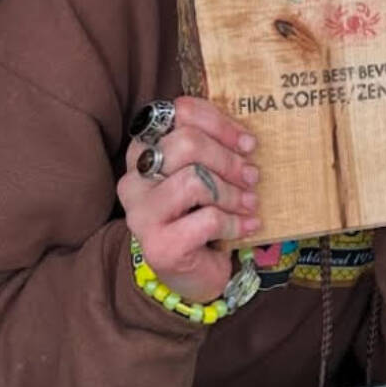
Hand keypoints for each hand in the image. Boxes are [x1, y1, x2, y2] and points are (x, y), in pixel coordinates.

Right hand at [119, 98, 259, 304]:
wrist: (187, 274)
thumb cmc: (198, 214)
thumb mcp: (203, 173)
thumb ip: (212, 148)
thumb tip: (246, 140)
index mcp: (143, 150)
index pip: (178, 112)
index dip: (219, 123)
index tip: (247, 142)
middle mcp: (134, 179)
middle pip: (186, 143)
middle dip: (228, 159)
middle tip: (252, 175)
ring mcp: (141, 214)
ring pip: (194, 180)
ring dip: (232, 193)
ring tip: (250, 203)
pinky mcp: (157, 246)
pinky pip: (206, 220)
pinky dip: (235, 222)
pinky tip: (247, 226)